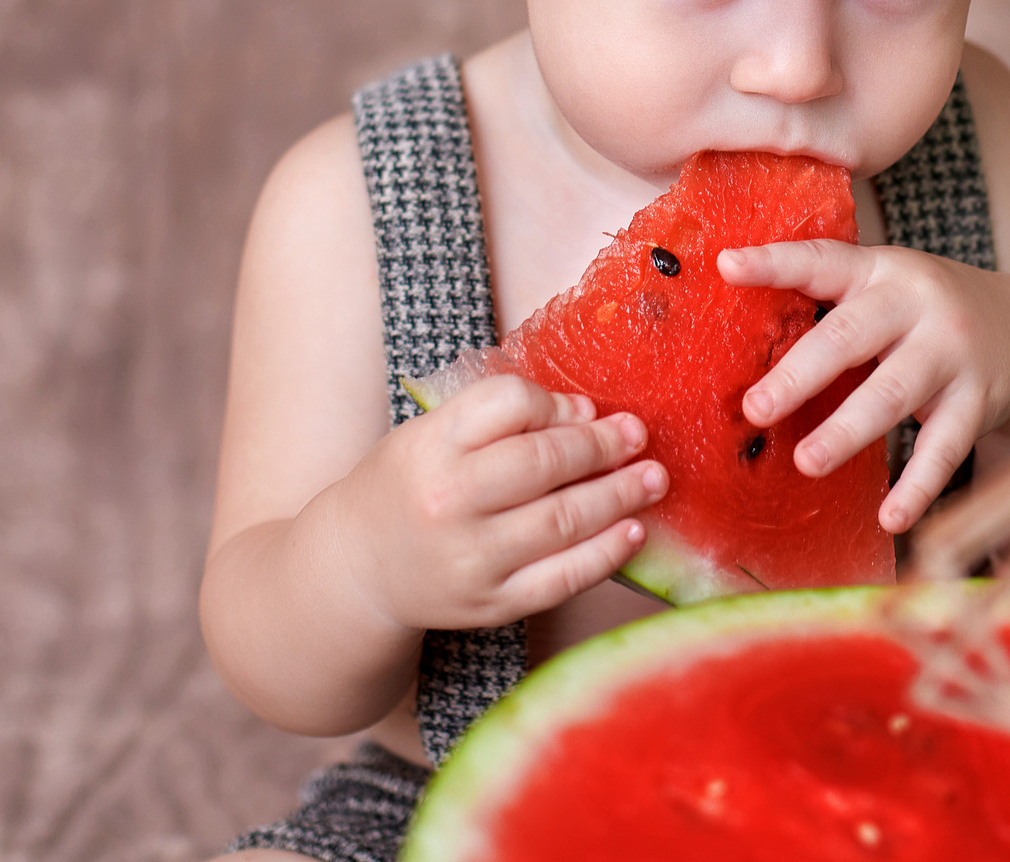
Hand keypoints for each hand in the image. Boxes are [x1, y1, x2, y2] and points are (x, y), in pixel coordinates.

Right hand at [327, 373, 666, 631]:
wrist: (356, 570)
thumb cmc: (407, 487)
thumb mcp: (430, 434)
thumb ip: (498, 418)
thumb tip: (585, 414)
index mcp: (430, 445)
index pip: (508, 404)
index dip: (557, 404)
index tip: (586, 409)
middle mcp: (448, 501)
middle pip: (544, 462)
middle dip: (603, 446)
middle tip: (638, 435)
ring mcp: (471, 558)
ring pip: (563, 520)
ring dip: (620, 495)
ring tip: (653, 477)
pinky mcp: (490, 605)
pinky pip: (562, 578)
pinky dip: (606, 553)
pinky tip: (633, 531)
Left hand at [720, 241, 1009, 534]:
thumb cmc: (926, 314)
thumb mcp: (885, 289)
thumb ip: (831, 308)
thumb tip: (742, 356)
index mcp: (880, 271)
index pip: (823, 261)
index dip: (776, 262)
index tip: (727, 267)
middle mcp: (916, 304)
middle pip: (852, 335)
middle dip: (801, 373)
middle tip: (755, 408)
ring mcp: (951, 352)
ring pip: (894, 393)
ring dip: (848, 430)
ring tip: (808, 462)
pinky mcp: (978, 400)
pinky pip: (945, 448)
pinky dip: (918, 486)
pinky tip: (891, 518)